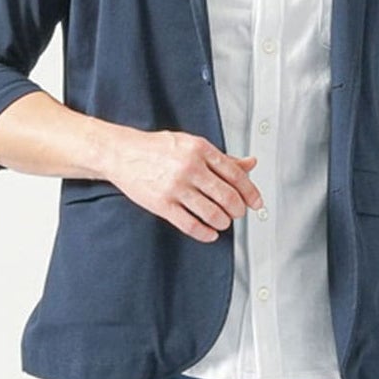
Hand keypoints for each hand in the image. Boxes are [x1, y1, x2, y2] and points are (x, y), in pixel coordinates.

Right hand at [105, 129, 261, 240]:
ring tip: (223, 222)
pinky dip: (205, 233)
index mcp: (200, 149)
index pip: (235, 174)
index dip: (250, 192)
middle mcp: (190, 167)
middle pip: (227, 196)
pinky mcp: (162, 204)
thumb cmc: (156, 149)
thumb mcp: (192, 145)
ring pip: (212, 213)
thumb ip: (222, 157)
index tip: (256, 203)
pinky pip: (191, 225)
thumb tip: (250, 164)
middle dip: (238, 210)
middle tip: (238, 213)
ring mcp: (176, 187)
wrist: (121, 153)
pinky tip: (210, 233)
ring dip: (223, 222)